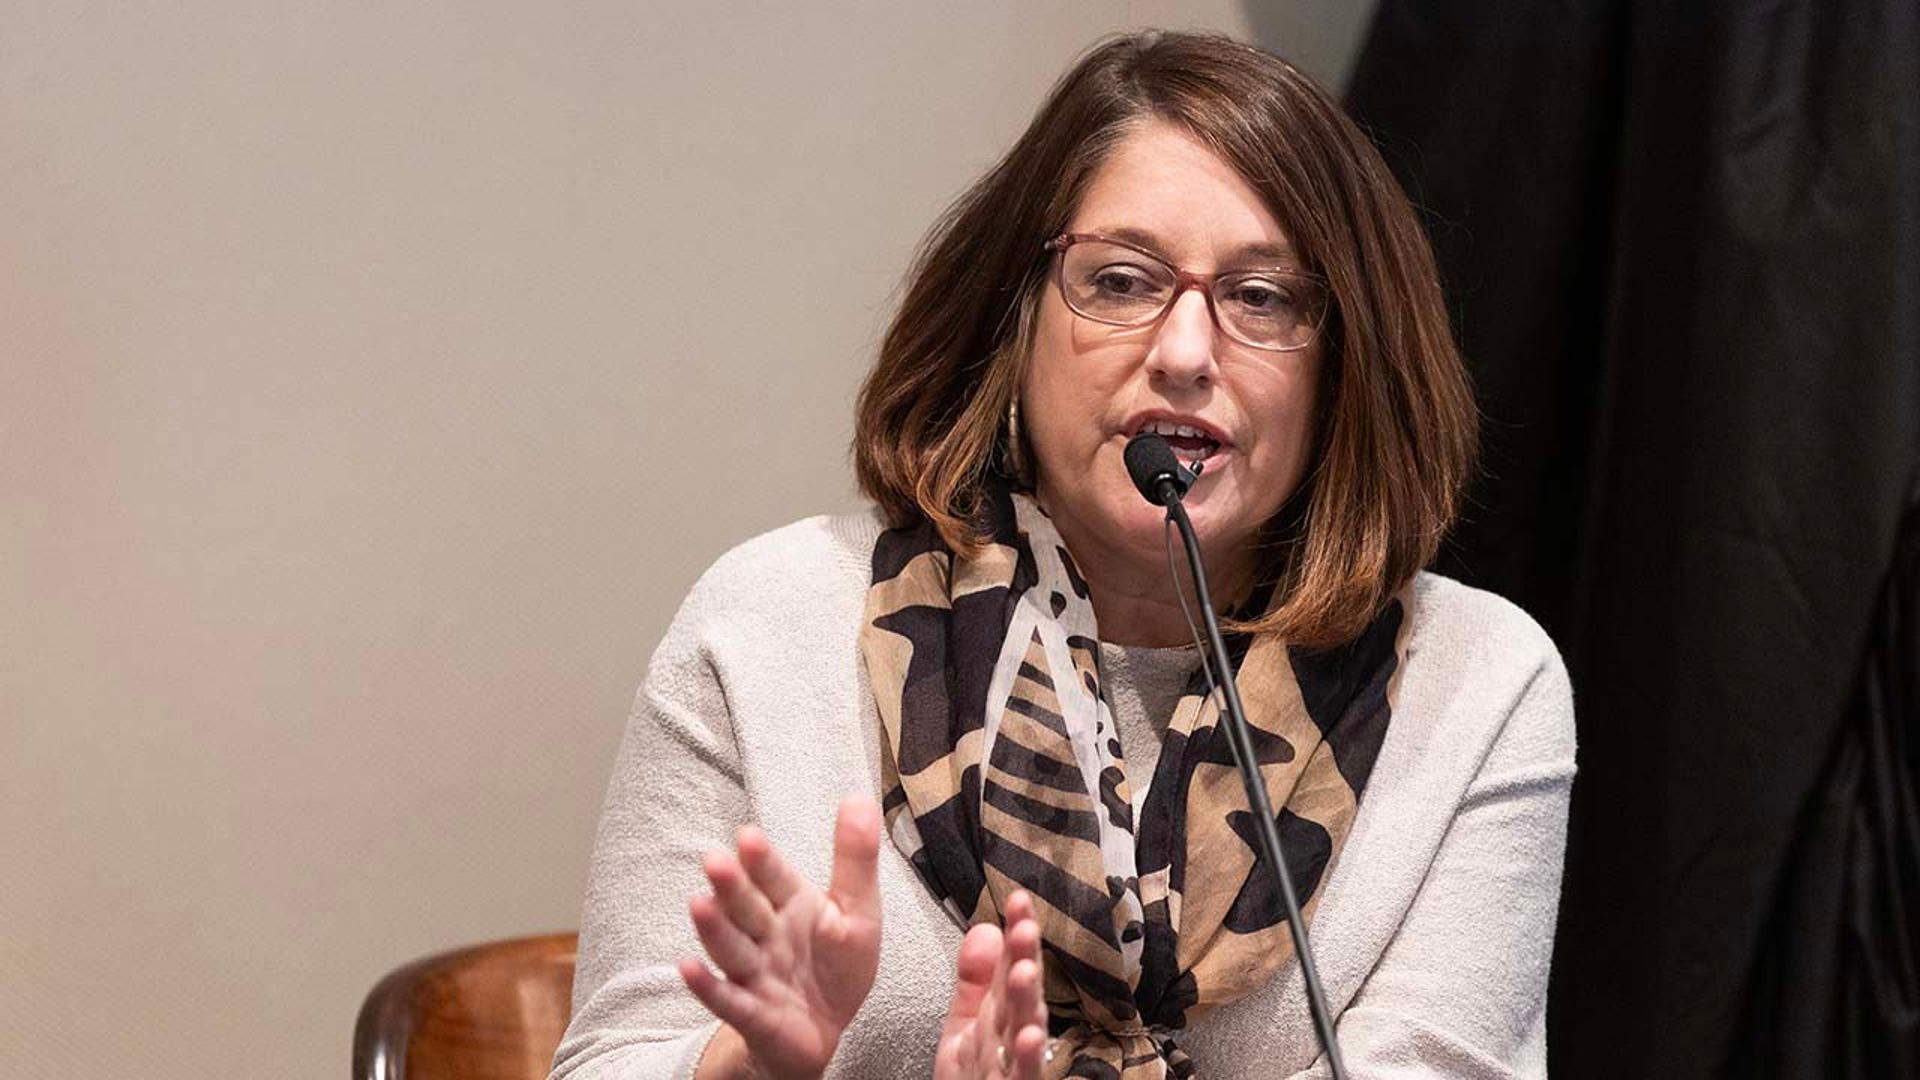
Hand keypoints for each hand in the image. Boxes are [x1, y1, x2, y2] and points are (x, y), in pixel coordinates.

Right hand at [678, 794, 882, 1079]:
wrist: (826, 1029)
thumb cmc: (836, 964)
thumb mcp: (858, 912)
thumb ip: (855, 859)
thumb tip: (858, 796)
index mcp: (791, 904)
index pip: (774, 877)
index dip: (761, 859)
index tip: (749, 836)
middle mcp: (765, 934)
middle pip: (746, 908)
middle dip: (731, 886)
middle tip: (715, 860)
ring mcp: (755, 973)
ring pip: (732, 948)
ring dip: (714, 929)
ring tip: (698, 905)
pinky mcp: (751, 1013)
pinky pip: (728, 1000)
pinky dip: (708, 987)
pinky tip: (687, 969)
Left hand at [934, 890, 1049, 1079]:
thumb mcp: (965, 1030)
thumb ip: (975, 982)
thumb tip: (986, 928)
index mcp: (999, 1022)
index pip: (1010, 970)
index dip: (1017, 935)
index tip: (1019, 900)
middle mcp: (1013, 1045)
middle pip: (1021, 1000)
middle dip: (1024, 961)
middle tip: (1023, 929)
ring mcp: (1016, 1074)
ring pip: (1024, 1039)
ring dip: (1027, 1007)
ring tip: (1025, 974)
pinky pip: (1022, 1079)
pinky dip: (1029, 1062)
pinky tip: (1031, 1040)